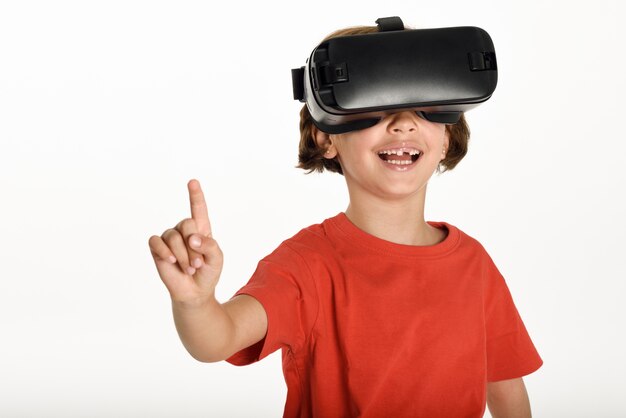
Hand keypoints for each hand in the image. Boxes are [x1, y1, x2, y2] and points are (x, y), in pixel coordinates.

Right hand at [148, 179, 223, 304]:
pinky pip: (155, 242)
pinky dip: (164, 251)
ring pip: (172, 236)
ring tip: (188, 268)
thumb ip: (209, 245)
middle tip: (197, 264)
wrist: (195, 292)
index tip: (193, 182)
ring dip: (182, 255)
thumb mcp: (217, 258)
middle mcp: (184, 230)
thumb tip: (192, 238)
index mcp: (201, 228)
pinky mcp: (156, 248)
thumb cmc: (207, 272)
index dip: (195, 195)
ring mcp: (169, 238)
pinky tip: (171, 260)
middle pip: (186, 224)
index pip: (198, 208)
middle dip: (193, 246)